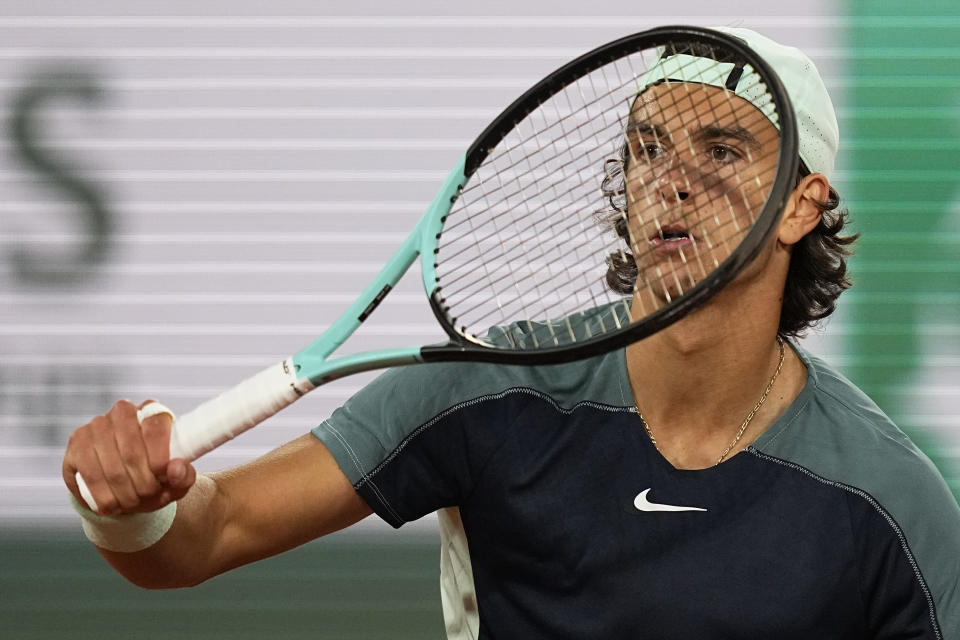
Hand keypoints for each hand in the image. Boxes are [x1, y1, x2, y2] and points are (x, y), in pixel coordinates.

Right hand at [62, 400, 195, 515]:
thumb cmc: (154, 478)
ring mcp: (96, 426)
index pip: (156, 428)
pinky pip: (90, 476)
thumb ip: (184, 475)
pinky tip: (113, 504)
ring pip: (112, 468)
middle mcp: (122, 412)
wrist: (123, 487)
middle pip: (133, 453)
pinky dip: (105, 497)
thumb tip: (175, 468)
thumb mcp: (175, 480)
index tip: (163, 479)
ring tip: (133, 502)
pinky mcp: (76, 444)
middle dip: (143, 484)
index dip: (160, 459)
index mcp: (152, 412)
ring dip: (125, 494)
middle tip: (148, 495)